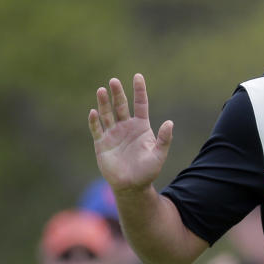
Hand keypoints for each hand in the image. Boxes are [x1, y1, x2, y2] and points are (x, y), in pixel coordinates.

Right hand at [88, 74, 173, 192]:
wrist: (132, 186)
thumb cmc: (147, 171)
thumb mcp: (159, 155)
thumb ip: (164, 139)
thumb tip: (170, 122)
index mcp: (141, 126)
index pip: (140, 104)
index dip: (139, 90)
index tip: (138, 76)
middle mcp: (125, 127)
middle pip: (121, 106)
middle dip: (118, 93)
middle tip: (114, 81)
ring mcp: (113, 134)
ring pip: (107, 114)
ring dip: (104, 103)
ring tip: (102, 90)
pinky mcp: (102, 143)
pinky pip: (96, 129)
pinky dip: (94, 121)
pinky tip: (93, 112)